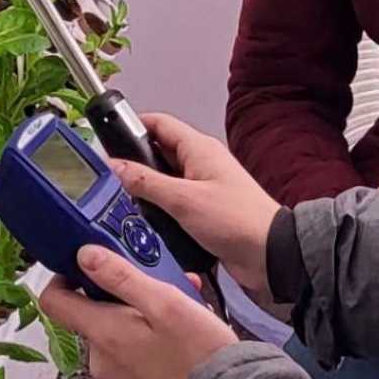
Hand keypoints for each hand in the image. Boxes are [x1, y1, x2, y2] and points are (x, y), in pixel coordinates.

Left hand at [39, 247, 237, 378]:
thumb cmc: (198, 356)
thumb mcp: (164, 301)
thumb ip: (121, 276)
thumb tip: (85, 256)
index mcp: (102, 334)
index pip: (55, 302)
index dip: (65, 277)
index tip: (86, 264)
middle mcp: (102, 360)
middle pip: (94, 314)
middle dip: (125, 294)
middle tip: (160, 283)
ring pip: (120, 332)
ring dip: (145, 315)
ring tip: (185, 308)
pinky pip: (135, 354)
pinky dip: (153, 339)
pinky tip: (184, 335)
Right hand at [108, 112, 281, 309]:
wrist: (269, 254)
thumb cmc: (239, 220)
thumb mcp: (184, 200)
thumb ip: (147, 183)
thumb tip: (117, 166)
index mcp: (199, 149)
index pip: (159, 124)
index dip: (133, 125)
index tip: (109, 134)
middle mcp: (201, 164)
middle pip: (158, 153)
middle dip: (134, 163)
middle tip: (110, 175)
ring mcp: (202, 188)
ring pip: (164, 180)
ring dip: (146, 190)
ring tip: (123, 201)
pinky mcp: (203, 211)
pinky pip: (173, 203)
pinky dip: (158, 210)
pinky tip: (145, 222)